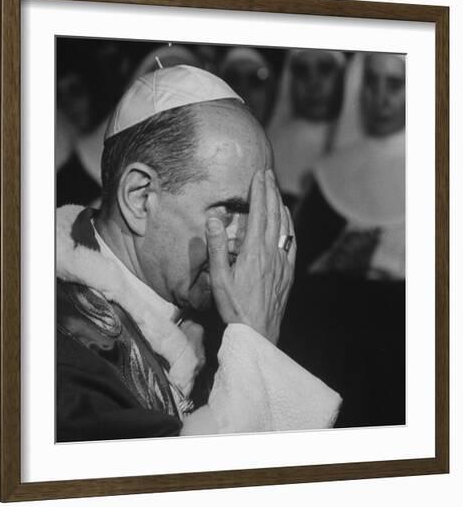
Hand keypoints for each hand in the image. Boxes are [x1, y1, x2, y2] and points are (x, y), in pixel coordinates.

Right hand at [205, 169, 295, 343]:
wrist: (258, 331)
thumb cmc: (234, 306)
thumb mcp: (218, 277)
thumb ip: (217, 246)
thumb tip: (214, 218)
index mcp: (254, 251)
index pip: (259, 213)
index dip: (260, 192)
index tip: (259, 175)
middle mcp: (271, 252)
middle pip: (274, 215)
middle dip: (271, 191)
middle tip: (268, 174)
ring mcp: (282, 262)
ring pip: (285, 226)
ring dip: (281, 206)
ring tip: (276, 191)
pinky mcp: (288, 273)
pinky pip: (291, 243)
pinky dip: (289, 226)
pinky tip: (287, 221)